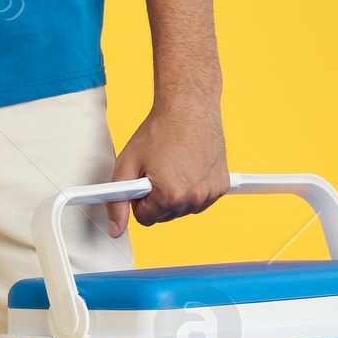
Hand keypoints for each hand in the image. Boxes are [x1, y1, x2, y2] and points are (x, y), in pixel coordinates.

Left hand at [106, 93, 227, 234]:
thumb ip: (117, 201)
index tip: (142, 180)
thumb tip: (115, 229)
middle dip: (156, 198)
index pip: (144, 218)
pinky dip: (193, 188)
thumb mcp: (128, 164)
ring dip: (175, 194)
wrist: (188, 107)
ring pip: (183, 209)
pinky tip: (188, 167)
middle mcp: (195, 198)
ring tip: (172, 166)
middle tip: (156, 170)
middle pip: (165, 216)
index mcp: (171, 196)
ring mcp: (211, 193)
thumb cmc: (159, 131)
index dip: (138, 199)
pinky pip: (200, 199)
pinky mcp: (222, 185)